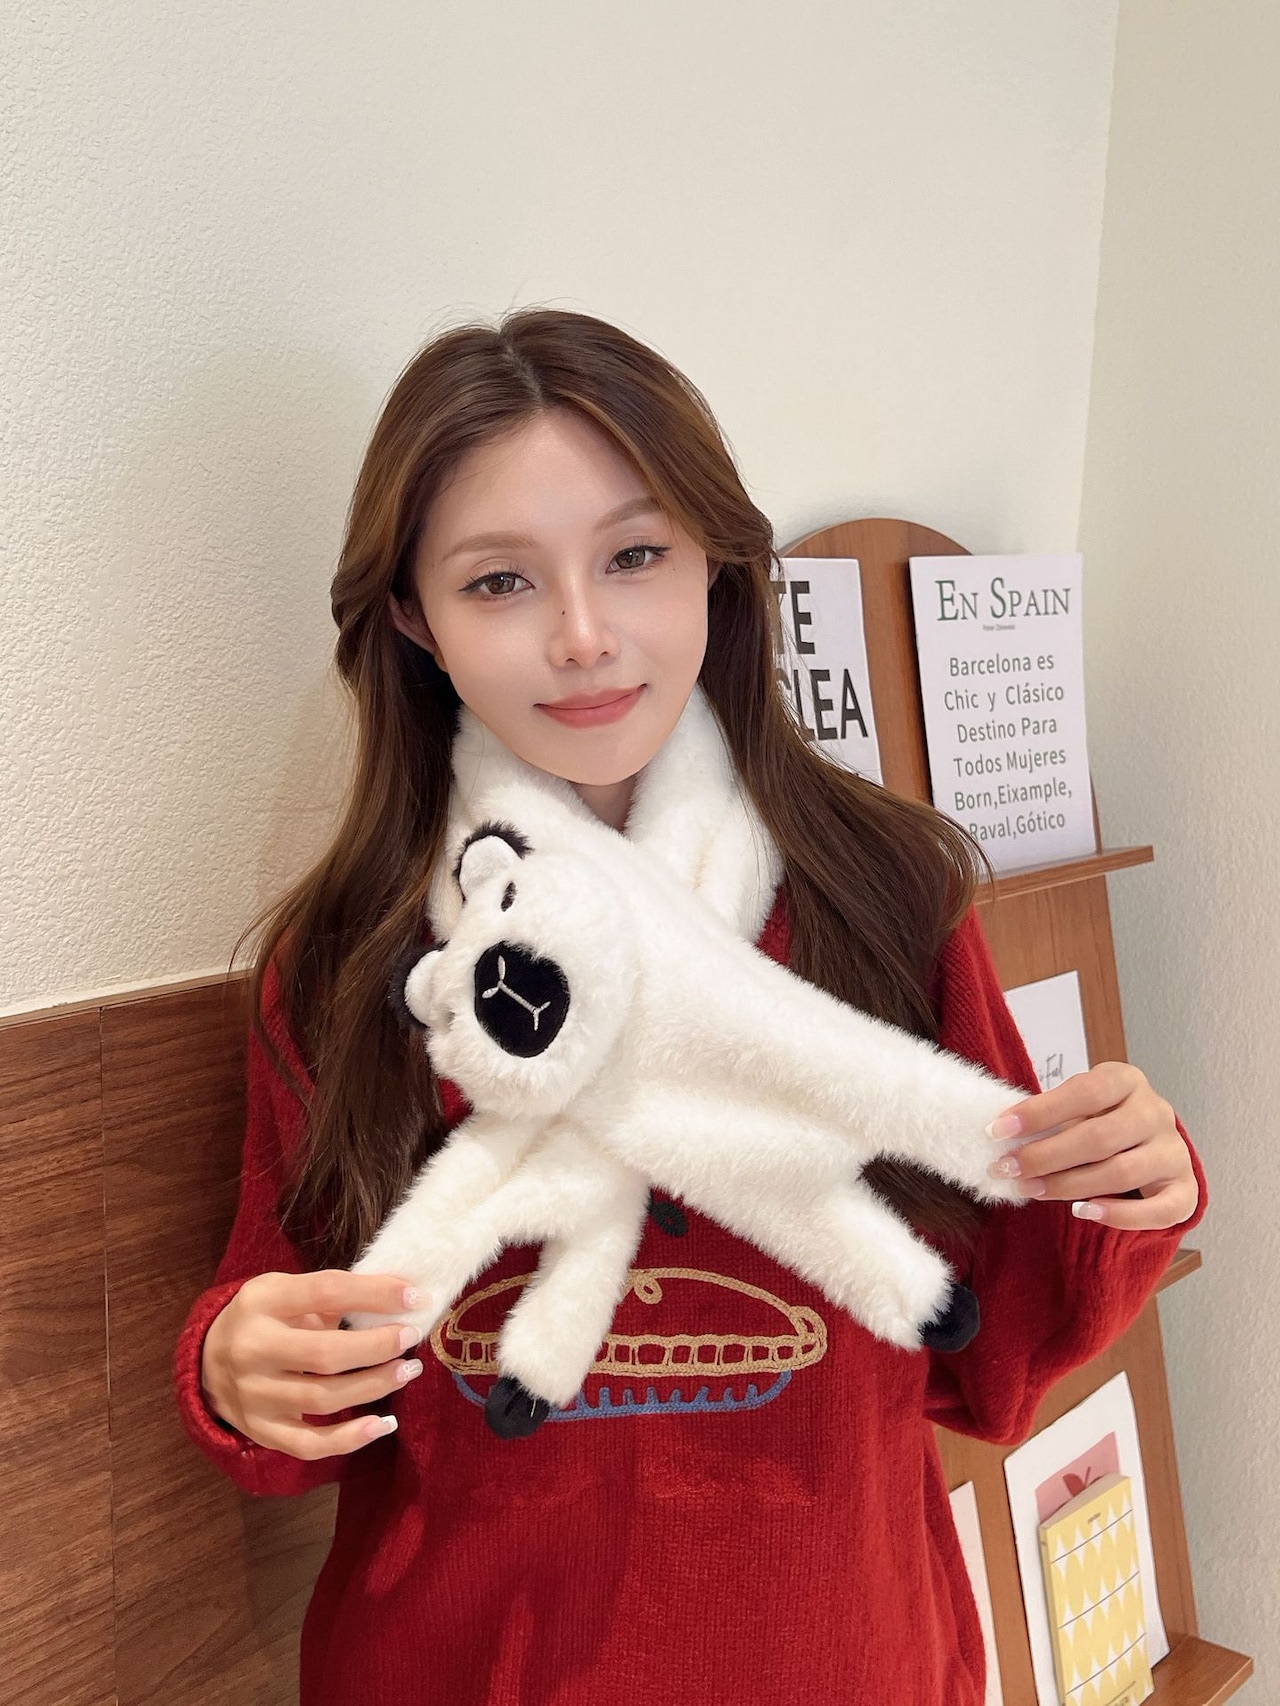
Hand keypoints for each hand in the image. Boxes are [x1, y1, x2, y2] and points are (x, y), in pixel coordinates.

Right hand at [200, 1270, 428, 1459]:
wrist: (204, 1360)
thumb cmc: (263, 1318)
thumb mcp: (285, 1291)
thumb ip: (332, 1294)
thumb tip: (399, 1297)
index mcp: (262, 1302)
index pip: (326, 1292)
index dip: (374, 1294)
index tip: (415, 1297)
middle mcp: (252, 1349)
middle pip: (325, 1354)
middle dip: (378, 1347)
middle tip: (411, 1338)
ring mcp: (252, 1396)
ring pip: (322, 1399)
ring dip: (374, 1386)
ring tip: (407, 1371)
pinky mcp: (259, 1431)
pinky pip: (309, 1444)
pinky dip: (350, 1438)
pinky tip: (383, 1424)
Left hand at [984, 1062, 1198, 1230]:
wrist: (1150, 1143)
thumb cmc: (1101, 1120)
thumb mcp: (1080, 1106)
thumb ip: (1052, 1116)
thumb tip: (1003, 1134)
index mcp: (1127, 1081)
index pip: (1084, 1093)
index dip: (1039, 1112)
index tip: (997, 1130)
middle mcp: (1156, 1112)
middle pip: (1099, 1137)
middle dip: (1045, 1156)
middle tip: (1007, 1168)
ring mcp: (1175, 1152)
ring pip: (1121, 1173)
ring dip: (1068, 1185)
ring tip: (1031, 1190)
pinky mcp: (1185, 1190)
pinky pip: (1157, 1210)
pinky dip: (1118, 1215)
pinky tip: (1082, 1211)